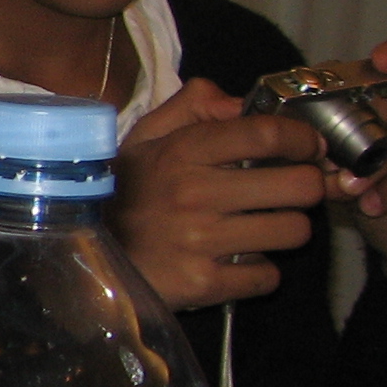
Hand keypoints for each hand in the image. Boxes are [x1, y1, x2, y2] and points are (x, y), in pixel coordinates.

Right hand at [113, 79, 327, 309]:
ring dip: (284, 230)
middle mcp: (194, 194)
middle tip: (289, 191)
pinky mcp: (202, 284)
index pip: (267, 133)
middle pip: (299, 185)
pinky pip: (266, 277)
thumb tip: (239, 103)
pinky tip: (236, 262)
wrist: (79, 256)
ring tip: (260, 227)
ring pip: (292, 232)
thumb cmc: (121, 194)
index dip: (302, 139)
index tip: (308, 147)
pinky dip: (258, 272)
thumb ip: (192, 107)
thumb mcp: (144, 139)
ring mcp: (199, 242)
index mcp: (182, 152)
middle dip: (305, 187)